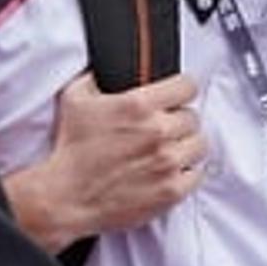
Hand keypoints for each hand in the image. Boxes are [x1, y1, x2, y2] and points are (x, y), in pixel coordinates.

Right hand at [2, 72, 205, 252]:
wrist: (66, 197)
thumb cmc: (71, 150)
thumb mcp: (75, 99)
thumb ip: (97, 77)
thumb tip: (110, 68)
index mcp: (138, 105)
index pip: (187, 86)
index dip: (181, 90)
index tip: (175, 97)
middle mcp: (158, 132)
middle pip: (193, 117)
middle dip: (178, 121)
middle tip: (162, 129)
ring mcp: (167, 162)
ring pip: (199, 144)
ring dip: (185, 146)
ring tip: (167, 150)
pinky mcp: (172, 189)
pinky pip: (197, 174)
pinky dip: (186, 173)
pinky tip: (168, 171)